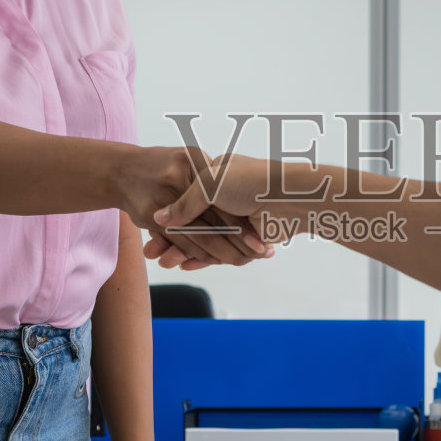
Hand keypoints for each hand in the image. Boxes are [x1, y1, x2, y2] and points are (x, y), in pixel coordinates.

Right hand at [119, 145, 272, 270]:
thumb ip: (185, 203)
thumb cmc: (252, 181)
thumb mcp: (210, 184)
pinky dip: (203, 258)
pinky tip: (184, 263)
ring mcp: (238, 219)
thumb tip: (160, 218)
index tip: (150, 226)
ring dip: (184, 250)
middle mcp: (227, 198)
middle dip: (171, 237)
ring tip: (164, 261)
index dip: (168, 216)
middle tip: (151, 250)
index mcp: (217, 177)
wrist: (290, 198)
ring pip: (205, 239)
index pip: (186, 200)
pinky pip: (221, 251)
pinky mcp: (248, 239)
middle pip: (194, 222)